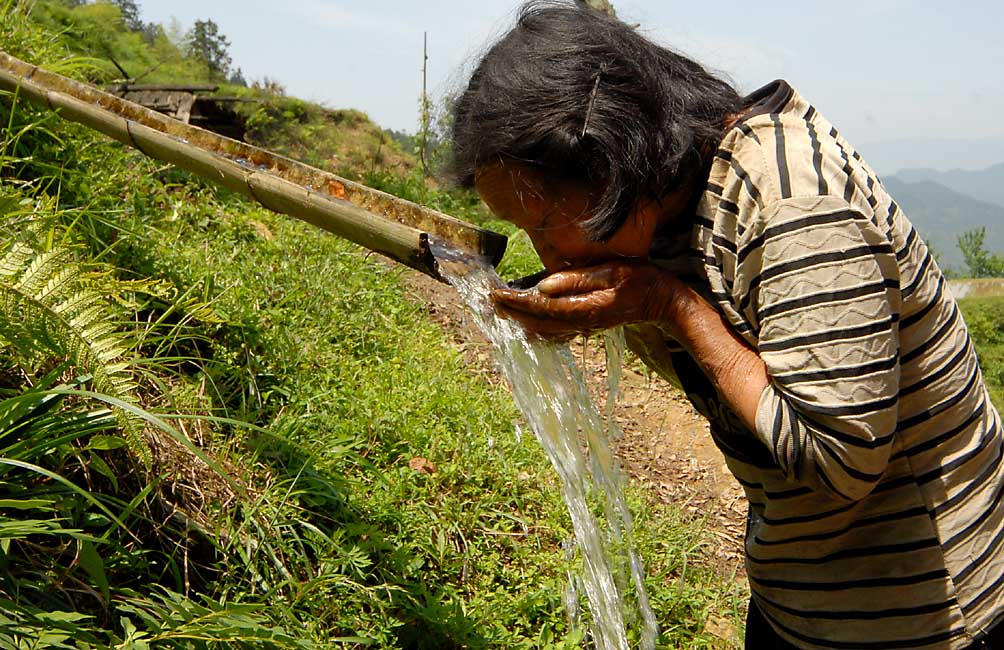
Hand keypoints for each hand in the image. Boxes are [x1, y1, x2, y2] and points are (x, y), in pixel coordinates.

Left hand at [490, 261, 681, 339]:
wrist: (662, 301)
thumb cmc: (640, 280)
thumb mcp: (611, 272)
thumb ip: (577, 279)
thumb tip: (543, 286)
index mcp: (584, 308)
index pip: (540, 308)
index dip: (515, 302)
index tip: (495, 294)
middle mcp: (580, 322)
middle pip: (536, 323)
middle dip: (511, 312)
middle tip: (489, 300)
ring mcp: (583, 327)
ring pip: (543, 330)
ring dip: (520, 320)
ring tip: (500, 308)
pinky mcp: (585, 325)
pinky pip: (553, 331)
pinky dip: (535, 326)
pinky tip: (525, 320)